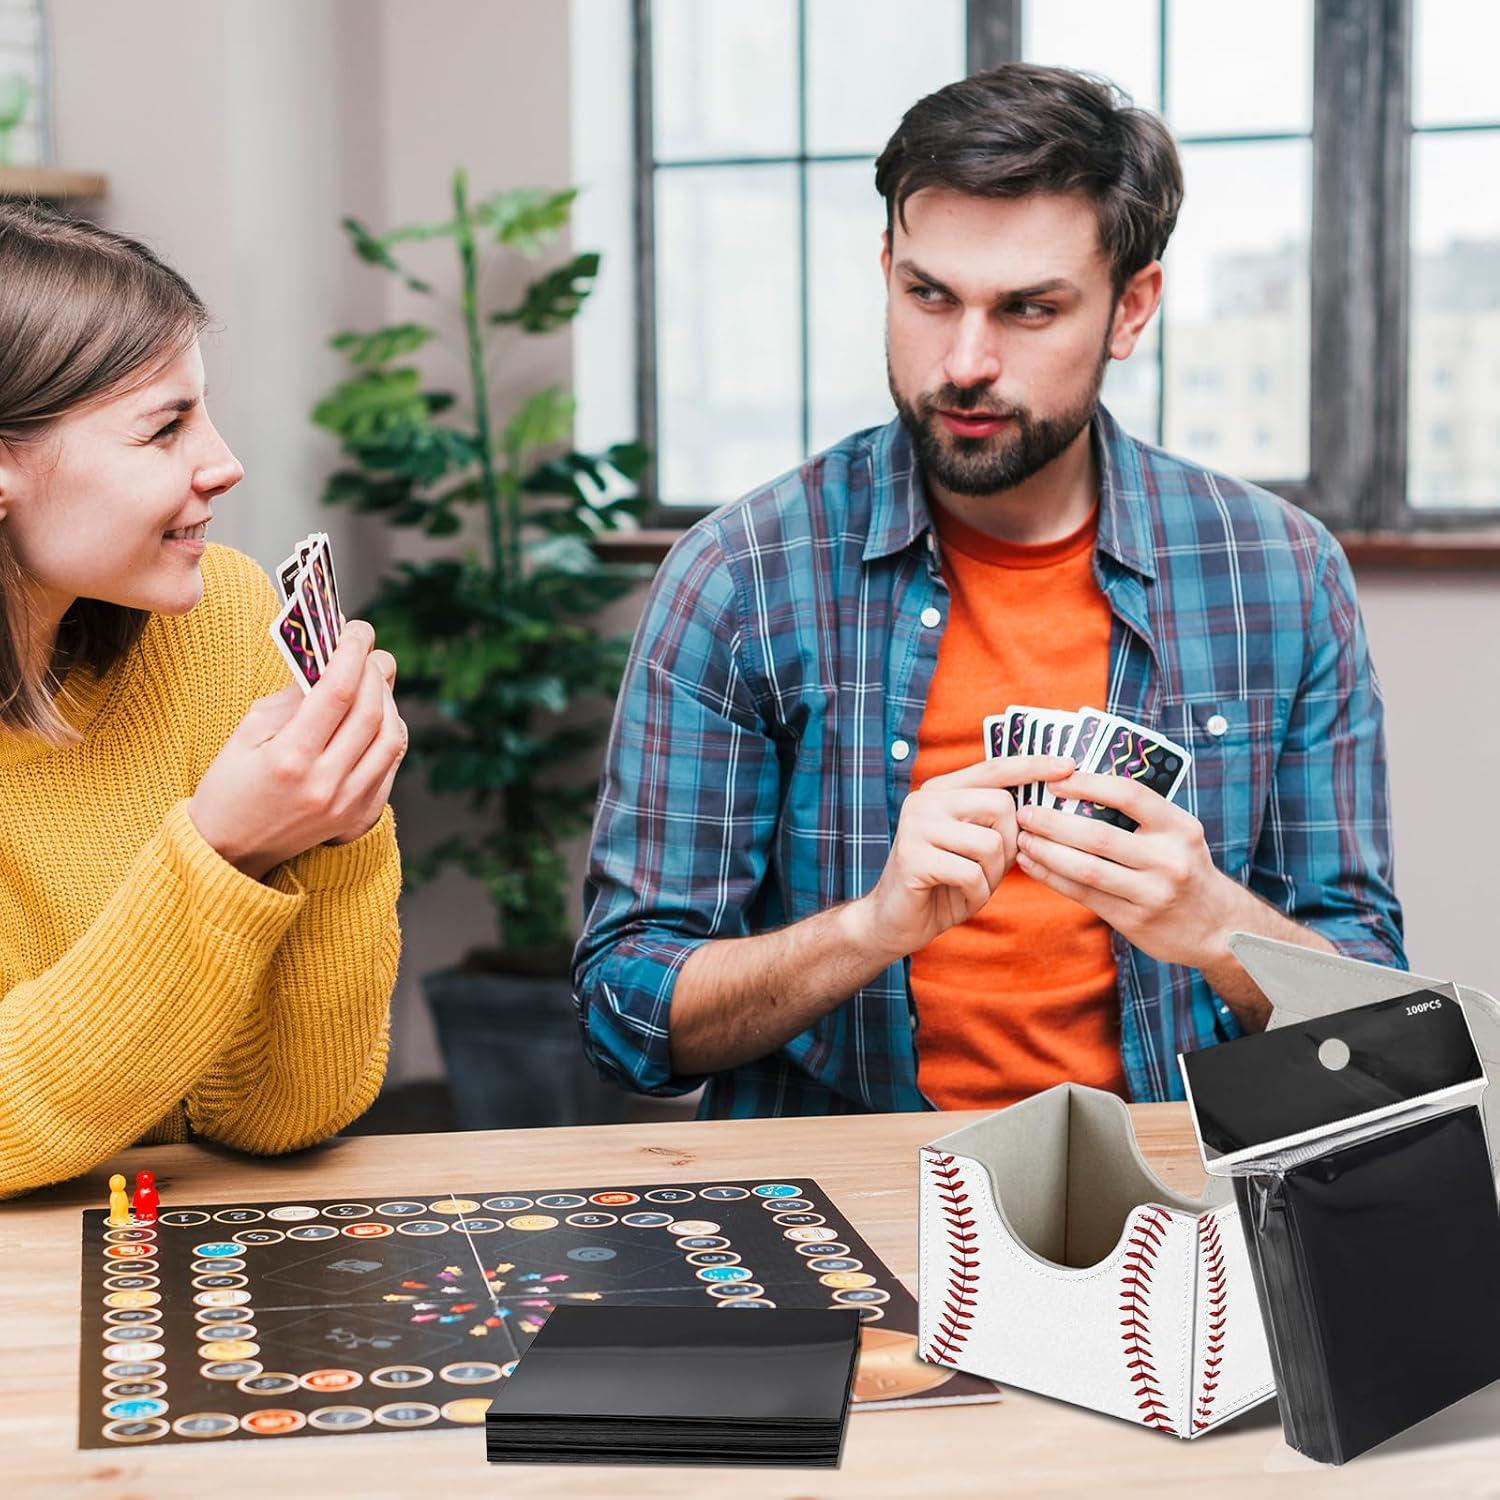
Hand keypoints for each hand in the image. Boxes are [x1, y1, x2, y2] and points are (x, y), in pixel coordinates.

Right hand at [188, 621, 407, 879]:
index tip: (357, 630)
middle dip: (375, 672)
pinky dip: (391, 734)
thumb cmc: (229, 787)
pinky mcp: (358, 816)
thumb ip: (290, 698)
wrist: (227, 853)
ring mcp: (346, 804)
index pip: (338, 691)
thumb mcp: (246, 734)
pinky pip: (390, 766)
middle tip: (371, 651)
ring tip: (374, 682)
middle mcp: (324, 783)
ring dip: (389, 702)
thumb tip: (329, 662)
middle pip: (371, 712)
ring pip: (391, 739)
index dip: (353, 653)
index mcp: (289, 758)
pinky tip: (378, 718)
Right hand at [848, 755, 1075, 963]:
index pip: (993, 768)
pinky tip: (959, 898)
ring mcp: (915, 826)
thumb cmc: (944, 884)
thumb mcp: (976, 848)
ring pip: (990, 844)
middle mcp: (925, 800)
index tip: (1069, 766)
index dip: (1032, 767)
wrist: (894, 922)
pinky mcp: (913, 857)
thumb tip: (1047, 805)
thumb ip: (999, 823)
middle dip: (1010, 844)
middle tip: (992, 869)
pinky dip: (975, 895)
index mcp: (940, 791)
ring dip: (991, 876)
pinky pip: (971, 874)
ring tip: (971, 886)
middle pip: (1001, 806)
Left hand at [1012, 769, 1240, 968]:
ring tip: (1021, 839)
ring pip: (1086, 869)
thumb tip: (1076, 786)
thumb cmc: (1184, 866)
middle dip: (1053, 823)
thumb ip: (1139, 815)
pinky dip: (1052, 878)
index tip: (1054, 780)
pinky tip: (1032, 866)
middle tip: (1024, 812)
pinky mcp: (1135, 921)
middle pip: (1098, 836)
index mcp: (1180, 827)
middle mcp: (1169, 859)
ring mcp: (1152, 893)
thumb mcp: (1178, 834)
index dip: (1088, 784)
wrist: (1217, 927)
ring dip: (1046, 852)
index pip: (1129, 795)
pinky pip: (1084, 895)